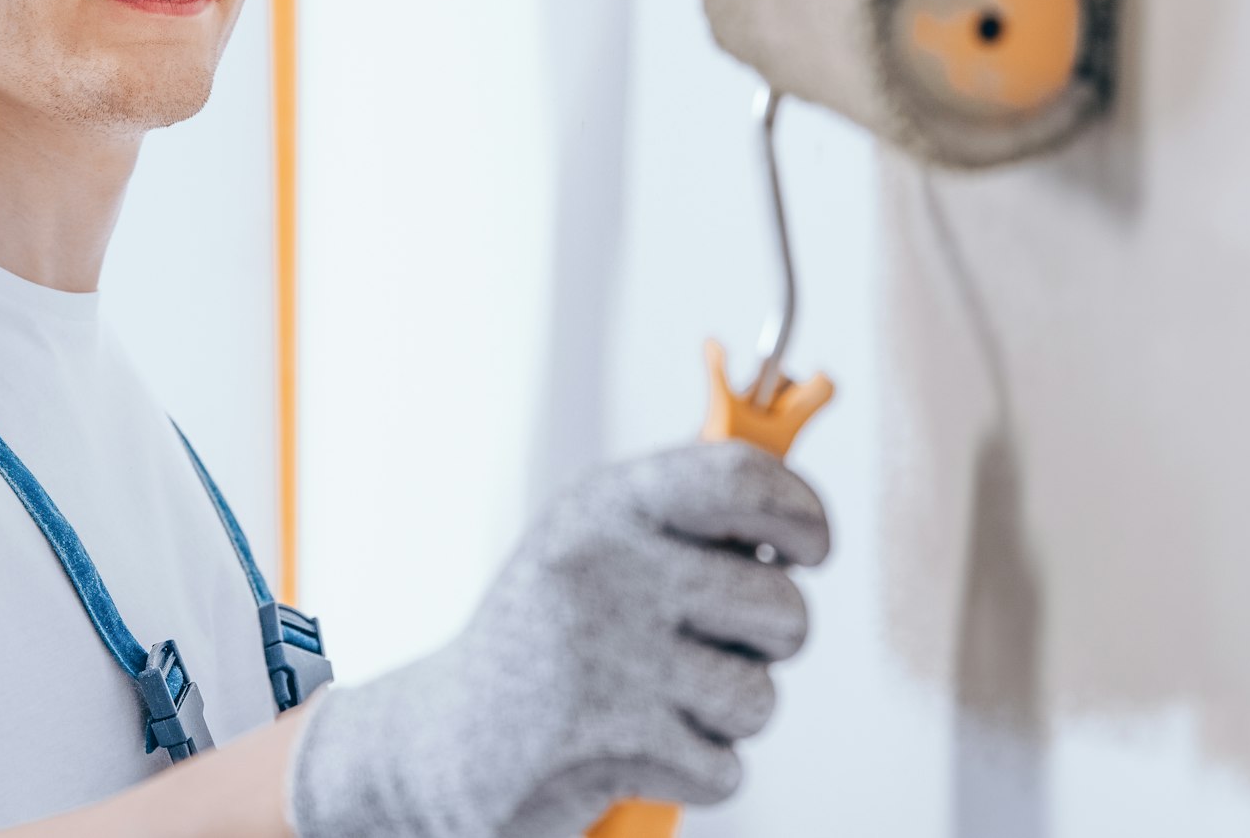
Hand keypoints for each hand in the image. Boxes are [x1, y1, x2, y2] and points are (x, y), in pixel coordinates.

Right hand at [286, 439, 830, 837]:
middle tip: (723, 642)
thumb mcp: (596, 542)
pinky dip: (694, 770)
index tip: (808, 547)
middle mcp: (605, 569)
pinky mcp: (607, 745)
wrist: (440, 744)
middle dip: (772, 640)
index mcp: (607, 505)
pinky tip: (639, 749)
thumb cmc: (548, 634)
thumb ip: (689, 514)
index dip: (801, 513)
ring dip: (726, 713)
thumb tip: (797, 498)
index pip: (741, 478)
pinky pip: (723, 767)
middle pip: (780, 605)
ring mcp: (605, 658)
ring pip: (758, 697)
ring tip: (663, 698)